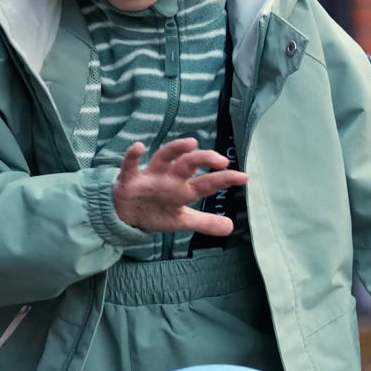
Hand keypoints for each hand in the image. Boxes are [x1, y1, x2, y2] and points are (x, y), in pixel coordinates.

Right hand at [112, 138, 246, 234]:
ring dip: (175, 150)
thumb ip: (205, 222)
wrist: (127, 217)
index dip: (225, 180)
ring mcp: (150, 177)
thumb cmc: (156, 212)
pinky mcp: (129, 181)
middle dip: (204, 160)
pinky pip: (130, 166)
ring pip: (163, 159)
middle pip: (188, 165)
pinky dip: (132, 157)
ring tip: (191, 143)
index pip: (207, 183)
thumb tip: (231, 227)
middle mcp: (169, 179)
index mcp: (183, 189)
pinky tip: (139, 147)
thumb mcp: (182, 220)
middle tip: (221, 161)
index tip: (244, 177)